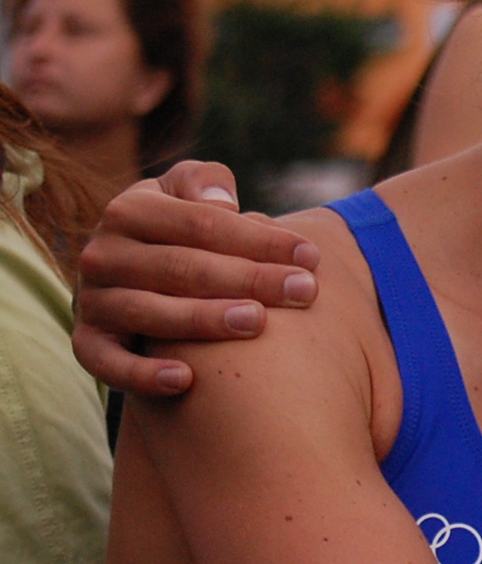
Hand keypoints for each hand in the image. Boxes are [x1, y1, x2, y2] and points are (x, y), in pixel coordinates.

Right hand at [72, 160, 322, 395]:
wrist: (132, 270)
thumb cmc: (181, 227)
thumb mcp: (188, 191)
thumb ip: (205, 182)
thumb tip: (221, 203)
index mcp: (130, 210)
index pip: (202, 224)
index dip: (259, 239)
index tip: (311, 256)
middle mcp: (104, 254)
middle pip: (183, 267)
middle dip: (250, 279)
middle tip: (304, 291)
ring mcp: (93, 299)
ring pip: (148, 313)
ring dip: (204, 320)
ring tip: (258, 323)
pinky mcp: (88, 341)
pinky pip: (104, 362)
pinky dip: (139, 374)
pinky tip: (186, 380)